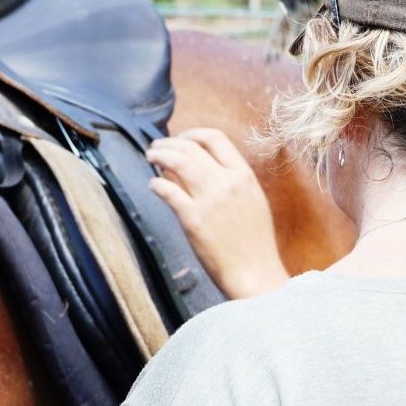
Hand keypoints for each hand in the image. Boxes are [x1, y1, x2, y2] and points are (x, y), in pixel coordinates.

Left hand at [147, 128, 288, 298]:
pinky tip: (152, 184)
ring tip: (150, 157)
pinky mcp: (193, 220)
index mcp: (244, 175)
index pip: (216, 138)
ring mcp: (210, 200)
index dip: (193, 134)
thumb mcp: (250, 201)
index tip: (181, 138)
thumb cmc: (253, 240)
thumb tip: (198, 164)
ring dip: (160, 155)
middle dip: (169, 143)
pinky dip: (157, 184)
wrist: (254, 271)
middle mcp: (227, 182)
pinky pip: (169, 192)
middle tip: (156, 147)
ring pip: (178, 162)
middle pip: (192, 148)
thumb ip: (229, 180)